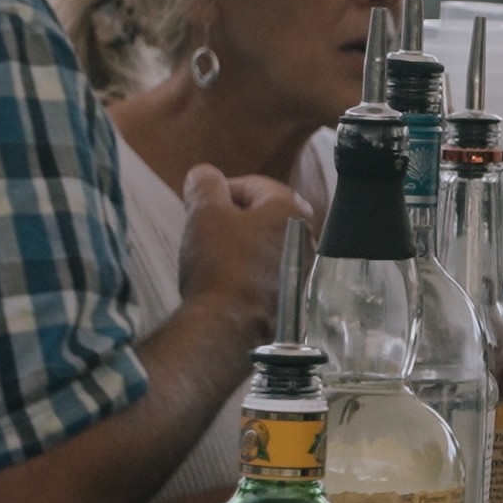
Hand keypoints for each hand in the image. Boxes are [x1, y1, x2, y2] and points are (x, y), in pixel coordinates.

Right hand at [176, 166, 309, 344]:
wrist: (230, 327)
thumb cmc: (221, 266)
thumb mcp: (205, 213)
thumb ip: (205, 184)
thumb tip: (204, 175)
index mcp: (289, 209)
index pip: (252, 183)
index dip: (220, 190)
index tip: (199, 205)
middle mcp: (303, 236)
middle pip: (259, 213)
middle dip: (228, 217)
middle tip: (202, 229)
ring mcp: (300, 267)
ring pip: (262, 242)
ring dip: (236, 243)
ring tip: (210, 256)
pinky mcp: (290, 293)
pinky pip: (264, 269)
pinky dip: (244, 267)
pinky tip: (223, 279)